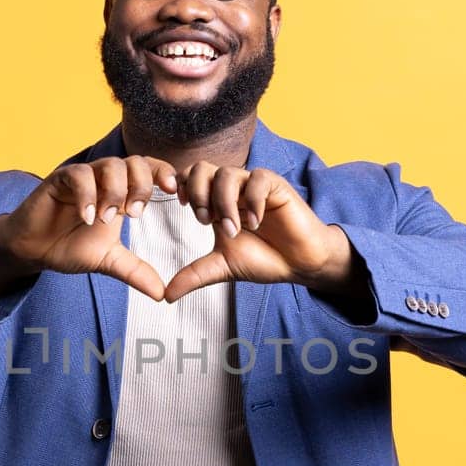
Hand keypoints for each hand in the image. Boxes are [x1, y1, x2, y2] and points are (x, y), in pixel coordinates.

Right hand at [0, 155, 179, 300]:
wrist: (34, 250)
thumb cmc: (69, 246)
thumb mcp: (108, 261)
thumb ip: (135, 272)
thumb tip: (161, 294)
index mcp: (121, 192)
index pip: (149, 170)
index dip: (165, 175)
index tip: (176, 195)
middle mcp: (104, 180)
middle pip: (134, 162)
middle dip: (141, 186)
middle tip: (135, 214)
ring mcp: (83, 177)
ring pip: (109, 165)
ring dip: (115, 191)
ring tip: (107, 219)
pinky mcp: (60, 180)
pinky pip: (79, 176)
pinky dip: (87, 194)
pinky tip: (87, 216)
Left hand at [162, 162, 353, 302]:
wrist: (299, 264)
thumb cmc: (263, 259)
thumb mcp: (222, 267)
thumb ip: (194, 276)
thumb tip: (166, 297)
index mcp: (216, 202)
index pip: (190, 178)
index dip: (182, 187)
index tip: (183, 207)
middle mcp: (233, 189)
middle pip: (203, 168)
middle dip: (198, 193)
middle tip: (205, 220)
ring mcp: (253, 185)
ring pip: (227, 173)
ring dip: (224, 202)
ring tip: (232, 230)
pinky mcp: (276, 186)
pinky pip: (258, 179)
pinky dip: (252, 201)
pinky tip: (256, 223)